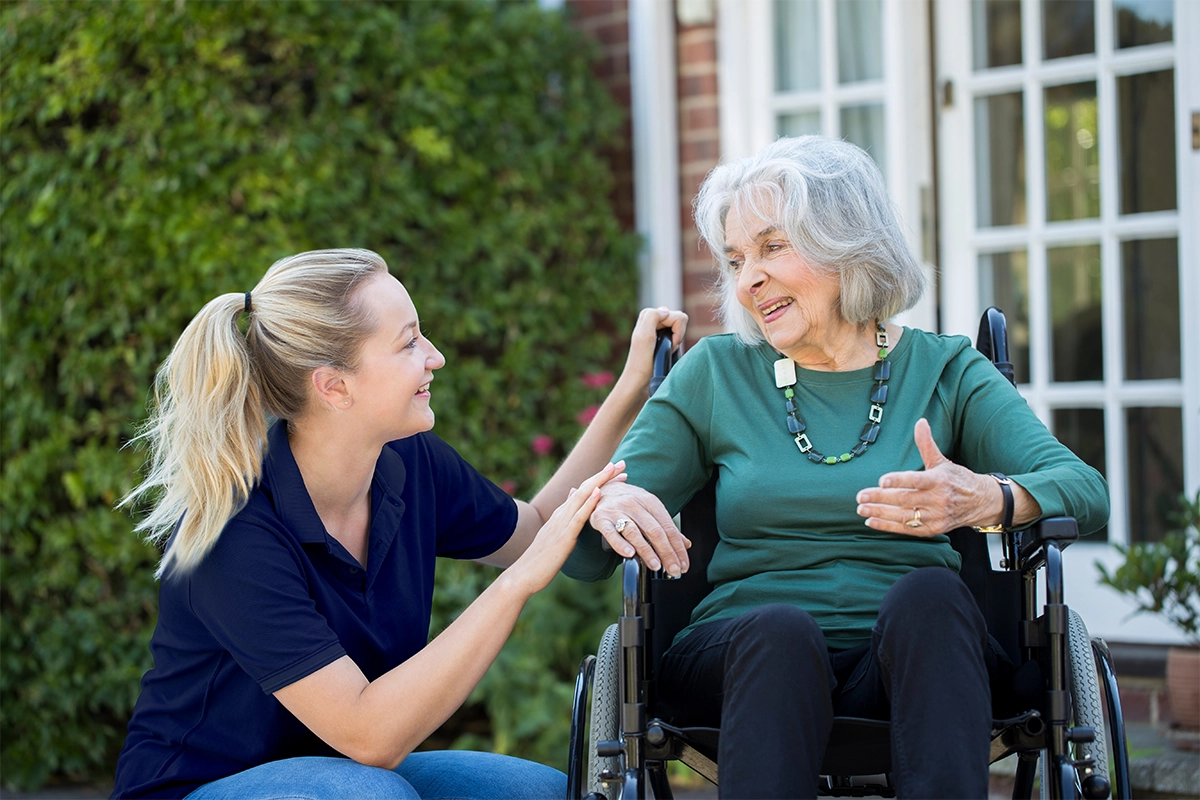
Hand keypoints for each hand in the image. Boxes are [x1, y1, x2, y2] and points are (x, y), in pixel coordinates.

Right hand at [509, 462, 625, 595]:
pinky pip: (578, 517)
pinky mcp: (564, 537)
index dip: (600, 479)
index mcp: (561, 514)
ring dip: (599, 481)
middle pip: (585, 488)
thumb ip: (565, 516)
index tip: (616, 471)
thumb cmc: (541, 560)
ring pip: (582, 496)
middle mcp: (561, 514)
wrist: (524, 575)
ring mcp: (561, 524)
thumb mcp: (555, 534)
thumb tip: (573, 495)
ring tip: (613, 469)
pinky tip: (599, 493)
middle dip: (604, 474)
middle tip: (621, 463)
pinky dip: (589, 503)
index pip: (583, 491)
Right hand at [590, 481, 690, 575]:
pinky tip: (629, 554)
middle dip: (666, 553)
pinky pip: (611, 533)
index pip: (668, 527)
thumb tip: (685, 544)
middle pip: (654, 531)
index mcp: (650, 501)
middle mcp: (634, 504)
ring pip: (634, 532)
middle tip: (673, 570)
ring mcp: (617, 511)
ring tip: (656, 565)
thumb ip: (666, 527)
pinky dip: (620, 544)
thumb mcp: (649, 508)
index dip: (677, 548)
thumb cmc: (629, 502)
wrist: (602, 488)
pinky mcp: (601, 518)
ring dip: (647, 551)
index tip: (683, 564)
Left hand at [617, 307, 687, 391]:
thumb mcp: (644, 336)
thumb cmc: (641, 362)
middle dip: (678, 335)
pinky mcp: (663, 339)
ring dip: (676, 341)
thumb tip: (666, 311)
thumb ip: (653, 316)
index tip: (667, 345)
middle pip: (681, 320)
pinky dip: (676, 345)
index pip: (678, 317)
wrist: (639, 382)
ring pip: (681, 328)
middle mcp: (653, 320)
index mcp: (648, 315)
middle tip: (666, 348)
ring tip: (665, 351)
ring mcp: (659, 330)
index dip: (677, 333)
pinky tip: (667, 353)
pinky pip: (678, 336)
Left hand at [854, 418, 1001, 536]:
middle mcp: (938, 499)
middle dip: (880, 498)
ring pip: (904, 516)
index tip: (882, 480)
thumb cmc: (957, 479)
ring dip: (880, 513)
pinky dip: (888, 527)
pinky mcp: (933, 530)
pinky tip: (871, 521)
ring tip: (861, 509)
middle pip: (905, 499)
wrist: (980, 502)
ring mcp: (935, 516)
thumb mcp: (942, 461)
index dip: (898, 480)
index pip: (916, 480)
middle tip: (860, 496)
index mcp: (939, 480)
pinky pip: (907, 529)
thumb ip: (926, 444)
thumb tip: (920, 422)